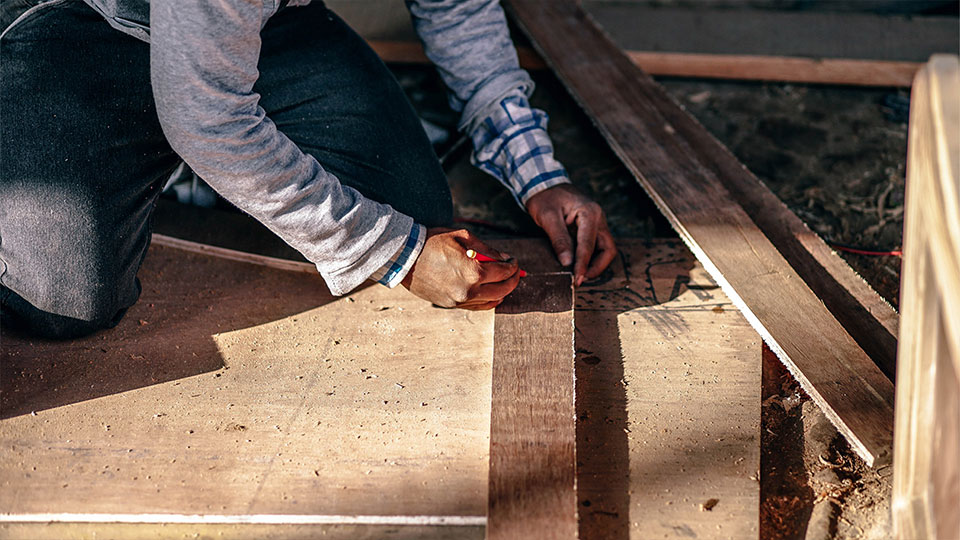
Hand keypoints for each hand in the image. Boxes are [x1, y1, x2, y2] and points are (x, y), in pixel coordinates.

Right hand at [401, 228, 521, 309]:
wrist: (405, 257)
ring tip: (505, 281)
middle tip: (515, 272)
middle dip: (513, 280)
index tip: (514, 261)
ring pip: (491, 301)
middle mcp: (468, 290)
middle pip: (503, 290)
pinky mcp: (450, 305)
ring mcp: (459, 301)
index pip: (504, 272)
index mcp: (473, 272)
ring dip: (502, 291)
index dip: (514, 266)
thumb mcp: (463, 237)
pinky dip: (489, 301)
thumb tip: (504, 258)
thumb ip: (487, 249)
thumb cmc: (432, 242)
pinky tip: (493, 294)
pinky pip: (477, 307)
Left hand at [525, 184, 615, 285]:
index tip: (576, 279)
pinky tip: (579, 265)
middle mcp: (598, 218)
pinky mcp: (592, 227)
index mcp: (590, 212)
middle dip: (597, 267)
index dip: (583, 264)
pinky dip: (591, 258)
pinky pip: (597, 246)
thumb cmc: (545, 197)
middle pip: (608, 249)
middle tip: (580, 279)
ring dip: (595, 264)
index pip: (589, 245)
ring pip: (605, 249)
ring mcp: (597, 223)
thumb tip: (567, 262)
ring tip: (579, 274)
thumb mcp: (547, 216)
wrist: (544, 184)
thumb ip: (559, 239)